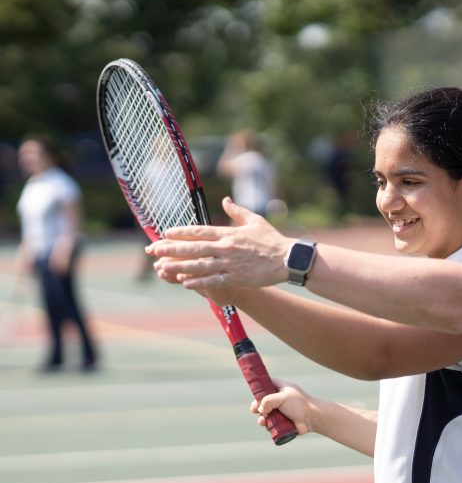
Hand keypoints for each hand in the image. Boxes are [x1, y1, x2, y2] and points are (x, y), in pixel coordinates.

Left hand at [146, 197, 292, 291]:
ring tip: (162, 267)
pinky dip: (198, 281)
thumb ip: (237, 211)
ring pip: (199, 265)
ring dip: (178, 266)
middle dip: (170, 249)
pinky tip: (184, 282)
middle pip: (193, 247)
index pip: (199, 231)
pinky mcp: (237, 277)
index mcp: (229, 232)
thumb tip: (225, 200)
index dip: (181, 232)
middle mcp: (226, 247)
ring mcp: (230, 263)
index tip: (165, 232)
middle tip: (153, 249)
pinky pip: (213, 280)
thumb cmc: (272, 240)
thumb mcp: (255, 220)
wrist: (287, 259)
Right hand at [253, 380, 313, 435]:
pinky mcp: (281, 422)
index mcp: (281, 388)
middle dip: (256, 406)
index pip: (267, 384)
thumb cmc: (300, 404)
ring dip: (261, 418)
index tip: (253, 394)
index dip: (259, 388)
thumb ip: (269, 400)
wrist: (313, 419)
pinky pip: (270, 424)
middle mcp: (279, 399)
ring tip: (263, 420)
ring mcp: (280, 411)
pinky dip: (268, 426)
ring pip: (265, 415)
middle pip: (262, 402)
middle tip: (254, 410)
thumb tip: (260, 409)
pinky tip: (268, 426)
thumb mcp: (283, 397)